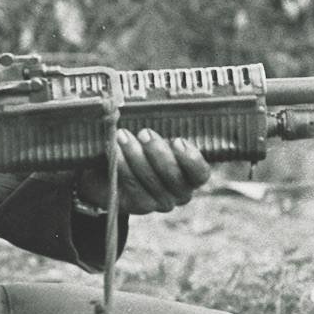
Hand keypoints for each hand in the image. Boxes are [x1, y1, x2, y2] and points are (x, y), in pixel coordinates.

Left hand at [77, 128, 210, 214]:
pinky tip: (115, 150)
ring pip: (151, 180)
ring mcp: (160, 202)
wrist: (113, 175)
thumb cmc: (143, 151)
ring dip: (135, 155)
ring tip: (122, 135)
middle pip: (174, 177)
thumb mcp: (156, 140)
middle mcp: (180, 193)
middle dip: (158, 152)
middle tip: (144, 132)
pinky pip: (132, 185)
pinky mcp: (140, 206)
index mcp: (191, 176)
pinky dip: (122, 166)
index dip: (191, 159)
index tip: (177, 141)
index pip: (200, 174)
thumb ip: (162, 131)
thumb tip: (156, 107)